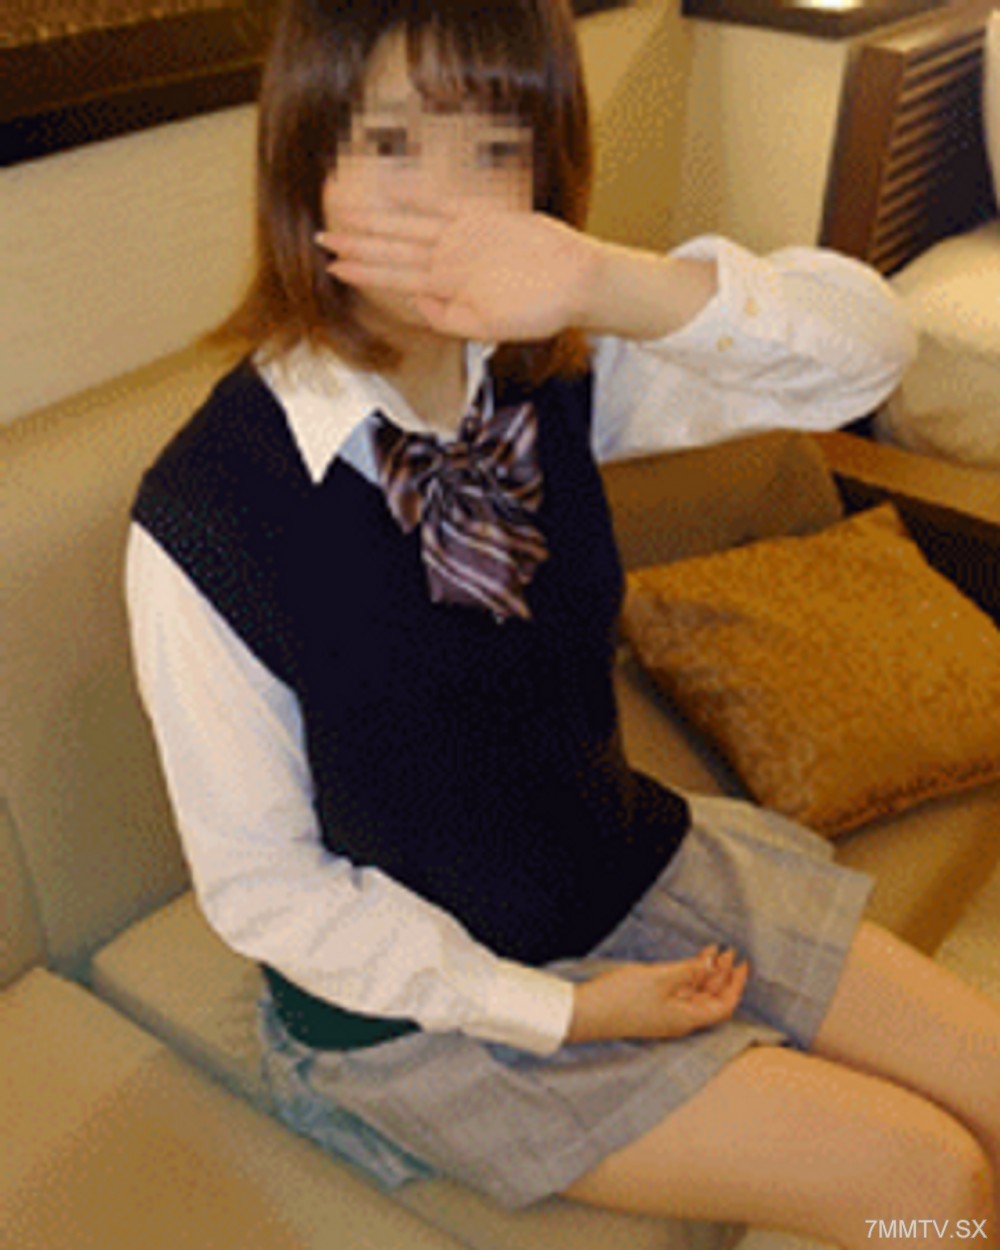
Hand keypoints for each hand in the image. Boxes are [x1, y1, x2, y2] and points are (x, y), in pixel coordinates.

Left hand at [316, 189, 603, 341]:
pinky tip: (390, 188)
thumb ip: (449, 318)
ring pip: (410, 227)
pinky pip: (445, 202)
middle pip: (394, 250)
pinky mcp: (484, 216)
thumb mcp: (489, 329)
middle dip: (357, 244)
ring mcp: (465, 237)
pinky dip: (418, 194)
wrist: (579, 283)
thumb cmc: (541, 311)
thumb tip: (415, 303)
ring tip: (343, 216)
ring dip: (376, 223)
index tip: (333, 266)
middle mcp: (450, 261)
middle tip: (321, 237)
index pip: (395, 278)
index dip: (363, 270)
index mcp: (448, 289)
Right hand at [566, 946, 749, 1045]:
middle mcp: (680, 1020)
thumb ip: (688, 970)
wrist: (585, 1013)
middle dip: (723, 975)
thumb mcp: (659, 978)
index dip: (735, 985)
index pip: (723, 1006)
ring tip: (713, 951)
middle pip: (712, 1000)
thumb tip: (712, 963)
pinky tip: (689, 962)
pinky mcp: (653, 1008)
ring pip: (696, 995)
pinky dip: (689, 976)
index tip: (742, 963)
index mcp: (686, 1018)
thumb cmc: (621, 998)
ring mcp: (666, 1015)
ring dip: (706, 974)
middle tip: (728, 951)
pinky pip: (680, 993)